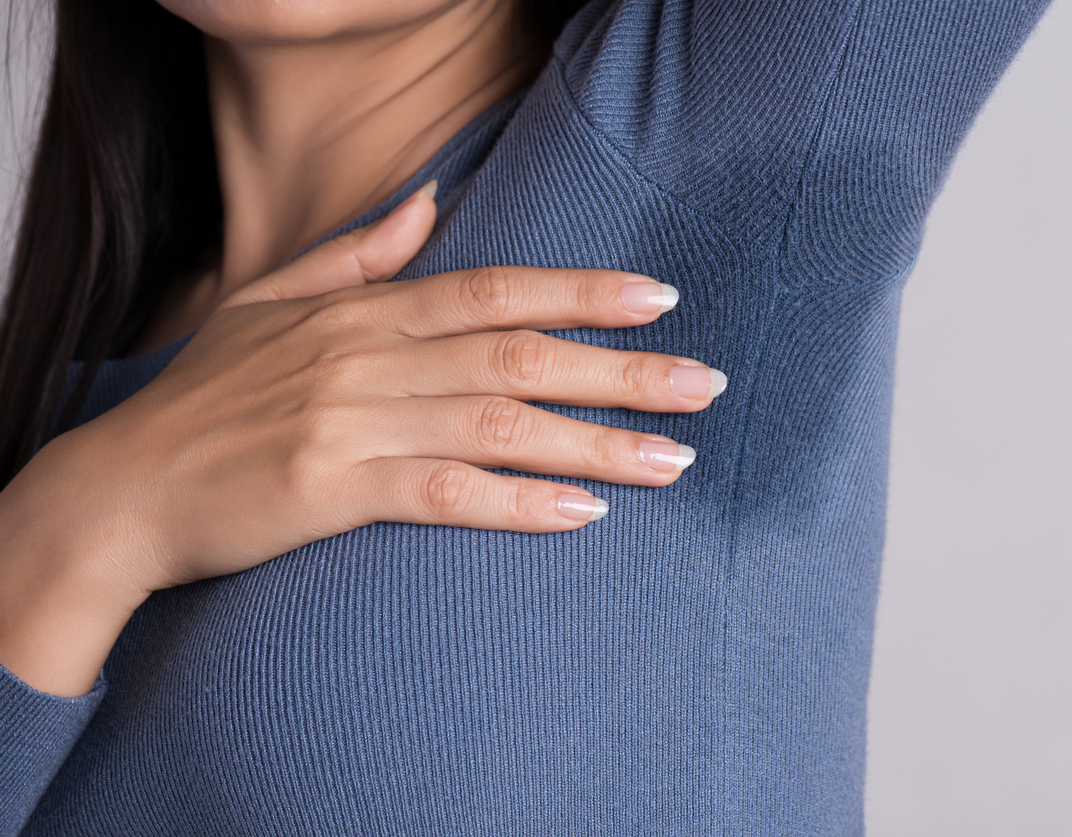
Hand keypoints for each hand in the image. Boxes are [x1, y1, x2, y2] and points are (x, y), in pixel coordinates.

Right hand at [0, 184, 724, 694]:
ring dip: (594, 443)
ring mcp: (352, 424)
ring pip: (499, 424)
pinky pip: (444, 495)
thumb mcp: (270, 303)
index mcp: (365, 313)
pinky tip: (582, 514)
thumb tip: (428, 202)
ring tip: (673, 460)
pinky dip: (517, 503)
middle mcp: (369, 359)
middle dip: (620, 370)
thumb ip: (359, 256)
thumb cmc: (203, 399)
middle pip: (519, 355)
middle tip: (704, 383)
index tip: (660, 299)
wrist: (120, 488)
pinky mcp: (330, 491)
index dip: (582, 293)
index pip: (496, 290)